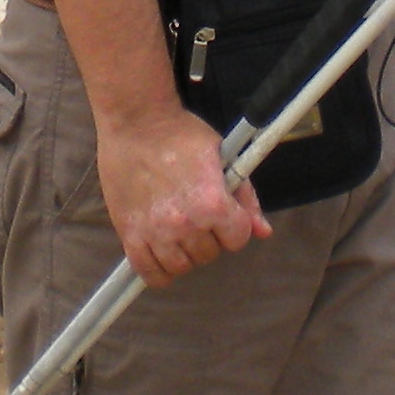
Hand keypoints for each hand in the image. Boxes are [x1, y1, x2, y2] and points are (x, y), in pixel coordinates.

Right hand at [99, 95, 269, 286]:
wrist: (137, 121)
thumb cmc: (180, 134)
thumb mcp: (222, 157)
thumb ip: (246, 197)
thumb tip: (263, 231)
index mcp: (213, 203)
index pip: (238, 239)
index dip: (234, 225)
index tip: (223, 214)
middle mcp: (186, 222)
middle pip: (209, 254)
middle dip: (208, 237)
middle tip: (195, 214)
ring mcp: (156, 231)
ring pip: (181, 266)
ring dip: (183, 252)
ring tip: (176, 229)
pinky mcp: (130, 234)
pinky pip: (149, 272)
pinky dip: (158, 269)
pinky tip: (160, 252)